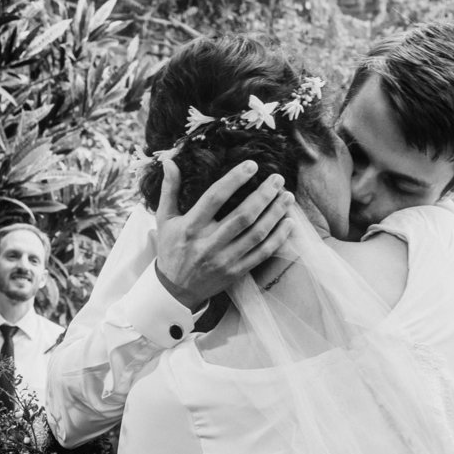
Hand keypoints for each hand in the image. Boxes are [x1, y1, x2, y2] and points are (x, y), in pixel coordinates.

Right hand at [154, 159, 294, 308]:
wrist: (175, 291)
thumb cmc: (171, 250)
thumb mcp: (164, 220)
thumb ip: (169, 190)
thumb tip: (169, 162)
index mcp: (190, 227)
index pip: (215, 198)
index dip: (234, 179)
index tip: (251, 165)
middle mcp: (208, 243)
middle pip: (243, 215)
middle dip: (264, 194)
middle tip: (278, 179)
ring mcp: (224, 260)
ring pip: (256, 234)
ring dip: (275, 213)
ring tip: (287, 197)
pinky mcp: (236, 272)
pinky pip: (262, 253)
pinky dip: (278, 237)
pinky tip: (288, 222)